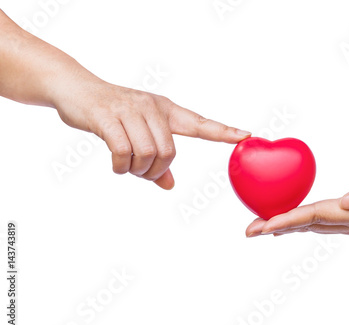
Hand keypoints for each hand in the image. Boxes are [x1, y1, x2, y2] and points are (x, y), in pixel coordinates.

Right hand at [54, 80, 249, 188]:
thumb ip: (156, 159)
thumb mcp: (139, 134)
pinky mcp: (107, 117)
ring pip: (147, 153)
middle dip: (156, 171)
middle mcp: (152, 108)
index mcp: (166, 110)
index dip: (222, 131)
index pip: (200, 123)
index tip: (246, 135)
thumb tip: (169, 185)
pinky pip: (122, 151)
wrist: (77, 89)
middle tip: (143, 173)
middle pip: (169, 152)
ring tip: (128, 168)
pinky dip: (120, 166)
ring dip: (138, 170)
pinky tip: (116, 165)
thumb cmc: (114, 115)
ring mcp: (129, 110)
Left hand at [246, 148, 348, 236]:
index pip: (316, 217)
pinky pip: (314, 218)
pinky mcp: (345, 213)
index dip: (289, 220)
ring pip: (307, 224)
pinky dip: (295, 220)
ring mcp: (347, 220)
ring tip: (257, 227)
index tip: (265, 225)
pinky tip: (283, 220)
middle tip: (248, 231)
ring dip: (282, 225)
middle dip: (276, 227)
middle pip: (305, 225)